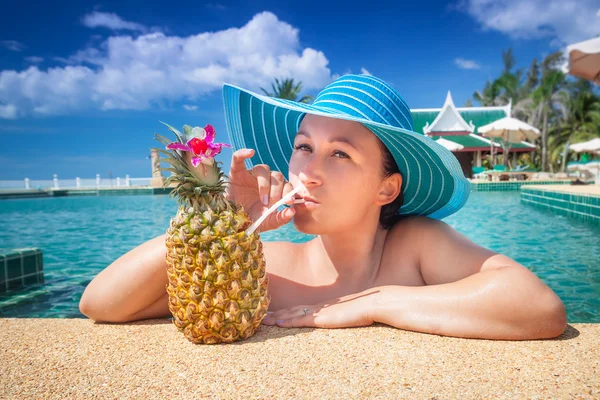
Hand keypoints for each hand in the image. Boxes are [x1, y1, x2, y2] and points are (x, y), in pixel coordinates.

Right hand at [225, 148, 295, 232]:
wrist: (231, 219)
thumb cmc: (250, 218)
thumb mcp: (267, 221)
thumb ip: (280, 218)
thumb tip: (292, 211)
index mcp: (275, 189)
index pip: (287, 185)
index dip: (289, 192)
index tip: (289, 202)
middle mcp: (266, 179)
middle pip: (277, 176)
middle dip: (277, 191)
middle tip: (272, 204)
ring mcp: (251, 174)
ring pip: (263, 169)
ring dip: (265, 185)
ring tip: (263, 200)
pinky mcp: (236, 172)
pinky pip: (239, 159)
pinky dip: (243, 153)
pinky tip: (250, 153)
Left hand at [261, 289, 379, 328]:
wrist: (374, 302)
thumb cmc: (367, 308)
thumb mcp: (351, 311)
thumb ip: (343, 313)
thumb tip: (342, 316)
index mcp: (325, 306)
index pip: (301, 308)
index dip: (286, 311)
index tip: (274, 312)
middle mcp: (319, 307)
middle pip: (292, 309)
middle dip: (276, 313)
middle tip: (261, 315)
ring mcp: (320, 312)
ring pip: (292, 314)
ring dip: (276, 317)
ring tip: (262, 319)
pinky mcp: (323, 318)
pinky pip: (301, 320)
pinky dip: (288, 320)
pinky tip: (277, 322)